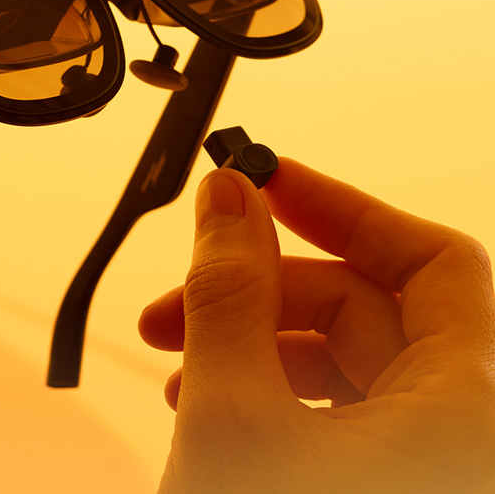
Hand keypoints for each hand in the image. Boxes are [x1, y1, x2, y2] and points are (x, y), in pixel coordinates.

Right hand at [139, 159, 494, 492]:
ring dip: (252, 343)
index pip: (433, 260)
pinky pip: (335, 409)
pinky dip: (268, 392)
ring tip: (180, 365)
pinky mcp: (385, 481)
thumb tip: (227, 199)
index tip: (271, 182)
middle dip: (260, 292)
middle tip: (182, 295)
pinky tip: (208, 401)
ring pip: (343, 359)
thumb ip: (228, 296)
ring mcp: (423, 460)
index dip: (343, 208)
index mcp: (467, 411)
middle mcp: (461, 433)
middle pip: (366, 308)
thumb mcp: (235, 421)